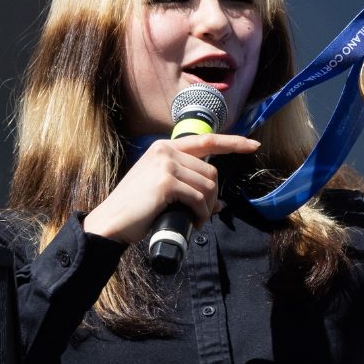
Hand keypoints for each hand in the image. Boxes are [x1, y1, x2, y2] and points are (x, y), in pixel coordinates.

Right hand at [83, 132, 259, 244]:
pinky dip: (201, 214)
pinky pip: (198, 198)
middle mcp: (166, 151)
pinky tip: (195, 222)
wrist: (112, 221)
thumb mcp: (161, 190)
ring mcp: (165, 165)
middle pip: (211, 171)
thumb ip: (185, 187)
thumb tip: (219, 203)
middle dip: (214, 197)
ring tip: (197, 220)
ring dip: (208, 208)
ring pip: (208, 186)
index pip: (206, 141)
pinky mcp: (166, 182)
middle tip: (204, 215)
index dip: (233, 142)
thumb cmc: (136, 210)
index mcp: (164, 148)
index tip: (252, 145)